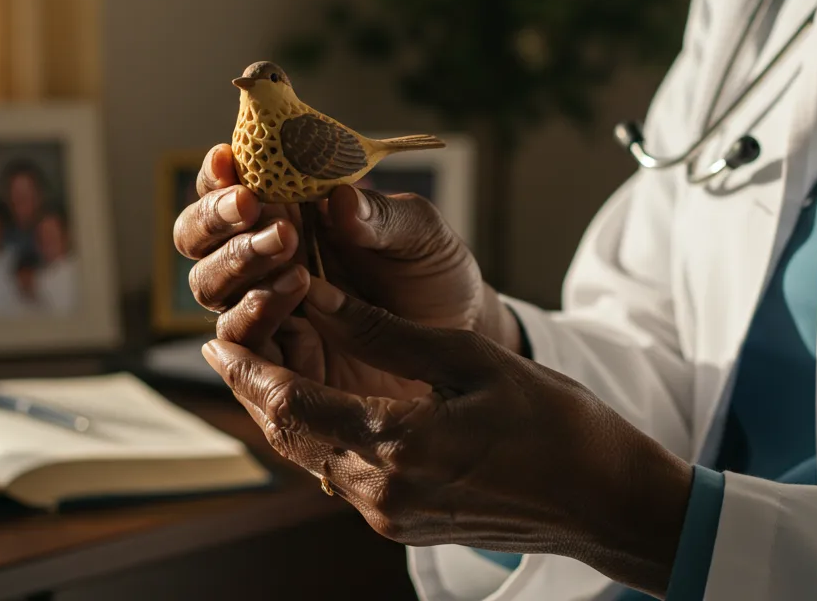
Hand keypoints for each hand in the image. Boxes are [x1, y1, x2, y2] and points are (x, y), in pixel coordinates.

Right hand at [173, 145, 521, 398]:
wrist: (462, 341)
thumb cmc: (432, 274)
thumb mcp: (421, 234)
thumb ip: (381, 216)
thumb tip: (339, 199)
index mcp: (287, 213)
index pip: (229, 188)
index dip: (218, 174)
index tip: (227, 159)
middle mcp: (264, 259)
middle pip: (196, 239)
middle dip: (215, 220)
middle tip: (254, 207)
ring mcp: (266, 309)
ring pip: (209, 287)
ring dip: (239, 264)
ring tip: (291, 255)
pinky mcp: (279, 359)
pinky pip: (241, 340)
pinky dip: (256, 313)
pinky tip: (296, 293)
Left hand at [201, 279, 692, 597]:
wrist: (605, 501)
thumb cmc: (554, 422)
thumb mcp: (468, 358)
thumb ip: (383, 330)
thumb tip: (316, 293)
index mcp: (393, 445)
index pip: (287, 404)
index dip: (244, 369)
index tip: (211, 338)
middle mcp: (378, 493)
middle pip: (287, 436)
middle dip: (253, 389)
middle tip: (228, 343)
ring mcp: (389, 516)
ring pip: (310, 457)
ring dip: (286, 411)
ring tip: (269, 361)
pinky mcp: (403, 524)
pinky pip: (341, 474)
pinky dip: (322, 432)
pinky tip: (324, 399)